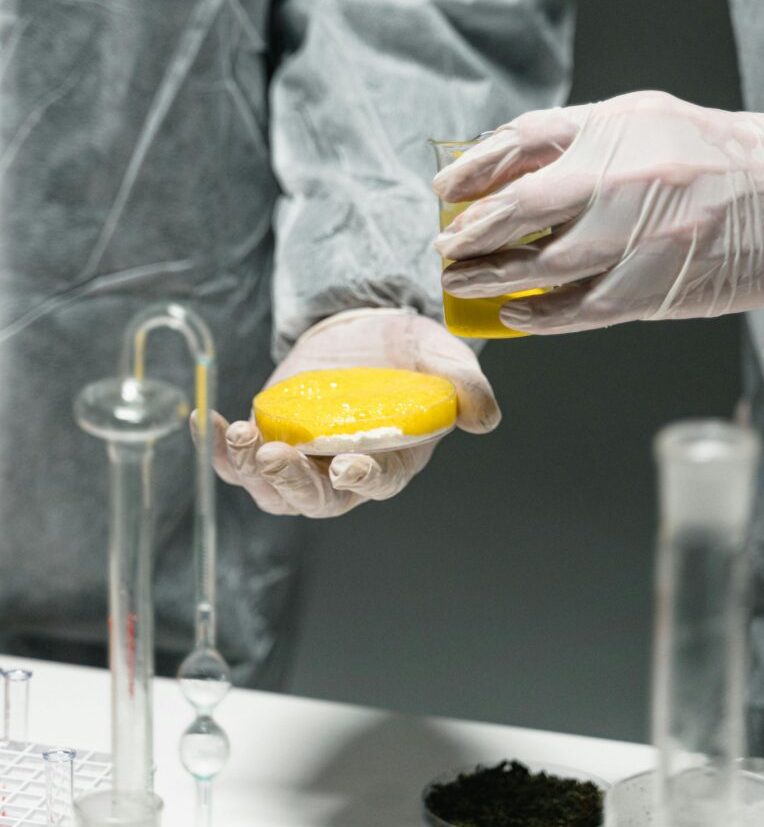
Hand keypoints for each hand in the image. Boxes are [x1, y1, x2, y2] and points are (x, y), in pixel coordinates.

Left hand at [212, 307, 499, 517]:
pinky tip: (211, 421)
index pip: (379, 481)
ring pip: (274, 490)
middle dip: (295, 484)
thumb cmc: (408, 351)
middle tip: (277, 457)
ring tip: (241, 437)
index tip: (347, 465)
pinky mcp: (272, 437)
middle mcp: (345, 471)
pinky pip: (241, 461)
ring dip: (253, 471)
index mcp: (393, 459)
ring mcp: (303, 458)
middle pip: (318, 499)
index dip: (364, 478)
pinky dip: (222, 450)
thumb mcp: (441, 355)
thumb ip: (463, 383)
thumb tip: (485, 417)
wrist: (362, 330)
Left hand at [434, 90, 763, 333]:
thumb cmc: (710, 156)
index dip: (475, 168)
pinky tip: (514, 314)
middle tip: (445, 248)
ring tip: (464, 282)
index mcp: (617, 127)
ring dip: (495, 277)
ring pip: (545, 265)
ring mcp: (642, 234)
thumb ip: (574, 138)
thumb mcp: (641, 121)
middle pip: (524, 206)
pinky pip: (584, 308)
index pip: (524, 140)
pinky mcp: (656, 284)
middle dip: (474, 232)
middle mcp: (626, 177)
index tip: (446, 191)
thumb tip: (504, 169)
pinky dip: (542, 315)